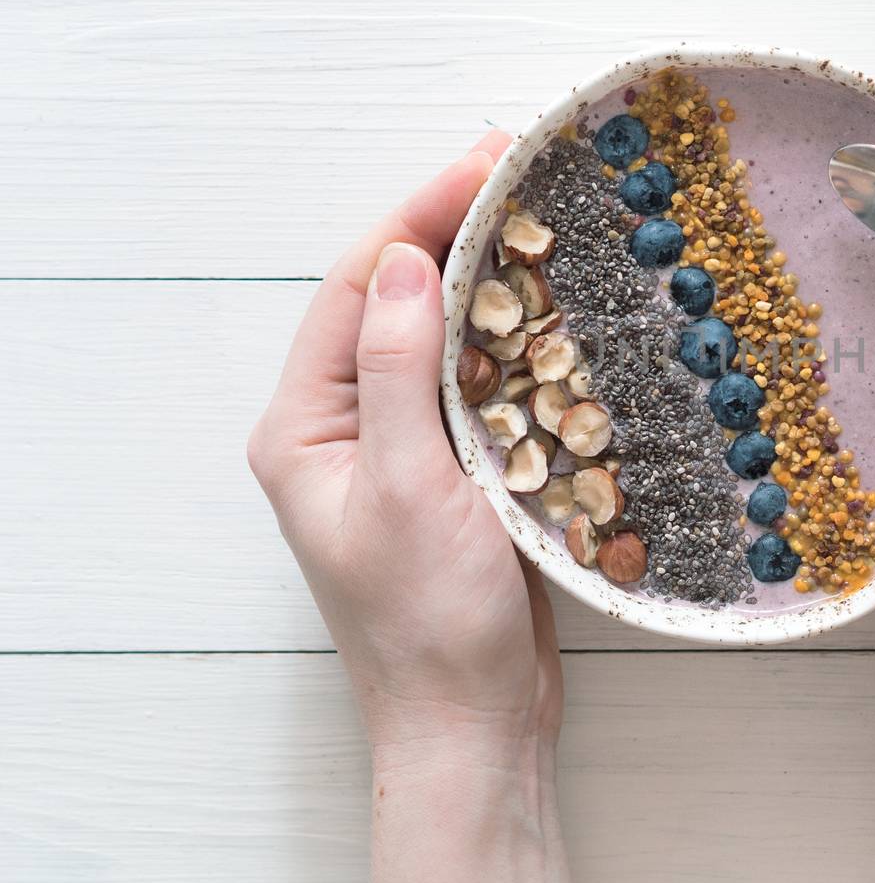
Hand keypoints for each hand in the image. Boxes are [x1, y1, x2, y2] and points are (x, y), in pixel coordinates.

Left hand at [248, 132, 578, 882]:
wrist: (472, 721)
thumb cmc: (426, 621)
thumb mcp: (407, 488)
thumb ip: (397, 373)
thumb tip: (403, 263)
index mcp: (306, 425)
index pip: (358, 290)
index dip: (416, 217)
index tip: (481, 161)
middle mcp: (345, 425)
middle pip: (396, 300)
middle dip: (452, 232)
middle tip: (520, 168)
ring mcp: (403, 446)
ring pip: (442, 335)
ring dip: (490, 277)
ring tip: (543, 215)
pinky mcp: (457, 469)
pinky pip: (480, 381)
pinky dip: (517, 338)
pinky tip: (559, 305)